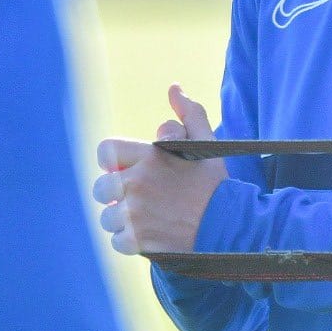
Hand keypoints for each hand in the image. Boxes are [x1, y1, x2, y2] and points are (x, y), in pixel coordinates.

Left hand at [92, 84, 227, 254]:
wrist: (231, 226)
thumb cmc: (216, 183)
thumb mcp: (206, 143)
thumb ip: (188, 113)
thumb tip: (174, 88)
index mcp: (149, 156)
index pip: (105, 152)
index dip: (112, 162)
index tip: (125, 170)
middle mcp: (137, 183)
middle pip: (100, 189)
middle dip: (114, 194)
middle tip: (136, 199)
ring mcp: (136, 214)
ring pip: (107, 217)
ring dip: (122, 220)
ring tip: (145, 219)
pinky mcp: (138, 241)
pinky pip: (116, 242)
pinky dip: (130, 242)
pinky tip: (149, 236)